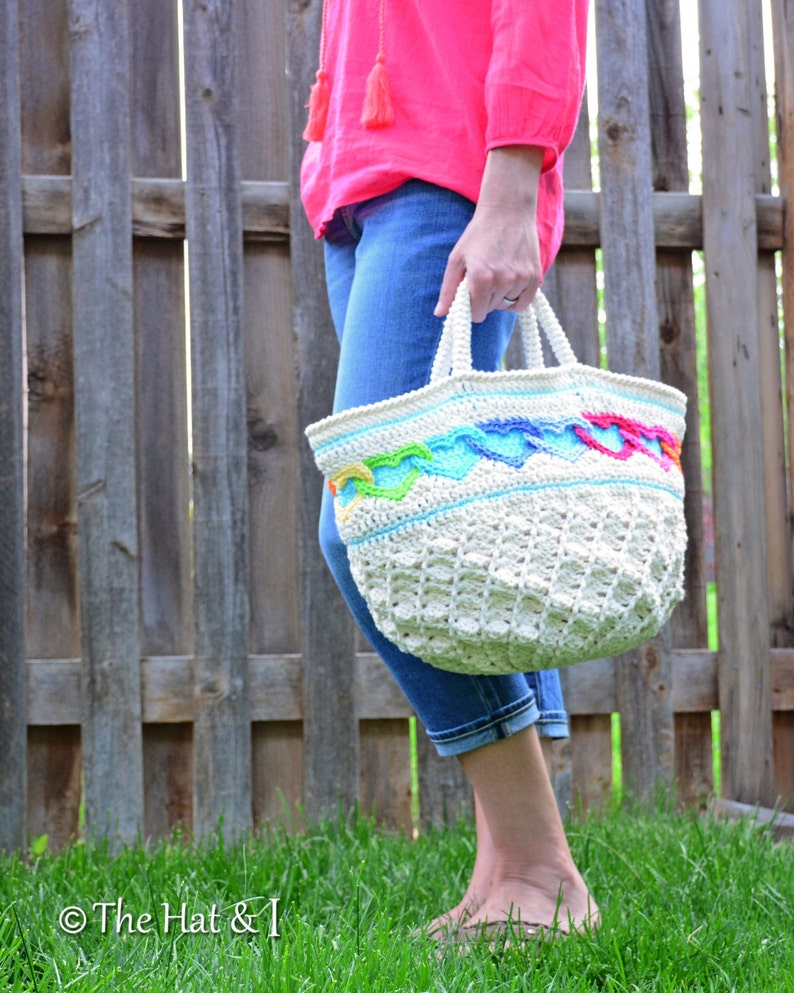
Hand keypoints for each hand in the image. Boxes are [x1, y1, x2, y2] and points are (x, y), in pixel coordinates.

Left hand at [434, 145, 544, 322]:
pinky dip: (516, 299)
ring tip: (498, 273)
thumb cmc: (478, 233)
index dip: (471, 307)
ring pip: (507, 305)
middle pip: (491, 309)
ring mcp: (521, 279)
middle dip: (485, 299)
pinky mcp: (534, 276)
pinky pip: (524, 303)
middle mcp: (503, 281)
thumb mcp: (457, 258)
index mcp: (481, 278)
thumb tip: (439, 314)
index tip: (471, 295)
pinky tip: (510, 284)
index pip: (477, 314)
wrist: (508, 210)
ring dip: (501, 296)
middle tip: (485, 276)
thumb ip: (448, 289)